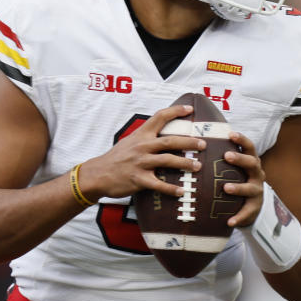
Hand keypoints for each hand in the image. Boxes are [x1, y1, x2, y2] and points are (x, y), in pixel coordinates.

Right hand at [78, 104, 204, 201]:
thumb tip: (166, 133)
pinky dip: (171, 188)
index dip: (175, 111)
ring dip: (184, 163)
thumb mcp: (130, 141)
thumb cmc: (116, 158)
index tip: (190, 109)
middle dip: (188, 142)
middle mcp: (142, 146)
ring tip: (197, 166)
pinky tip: (181, 191)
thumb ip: (147, 137)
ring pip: (167, 161)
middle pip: (169, 141)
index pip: (159, 117)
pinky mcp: (138, 179)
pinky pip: (158, 184)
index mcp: (141, 135)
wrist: (97, 174)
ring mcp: (140, 163)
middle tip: (203, 143)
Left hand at [223, 131, 264, 227]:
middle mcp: (257, 175)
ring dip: (238, 188)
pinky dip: (239, 217)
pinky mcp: (254, 208)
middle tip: (227, 156)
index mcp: (251, 162)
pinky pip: (247, 212)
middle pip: (252, 164)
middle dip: (240, 159)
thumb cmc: (236, 181)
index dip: (242, 140)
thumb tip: (197, 142)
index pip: (250, 147)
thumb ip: (221, 158)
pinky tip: (229, 222)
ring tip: (226, 188)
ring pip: (250, 188)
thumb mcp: (233, 169)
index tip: (231, 133)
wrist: (251, 206)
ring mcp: (257, 191)